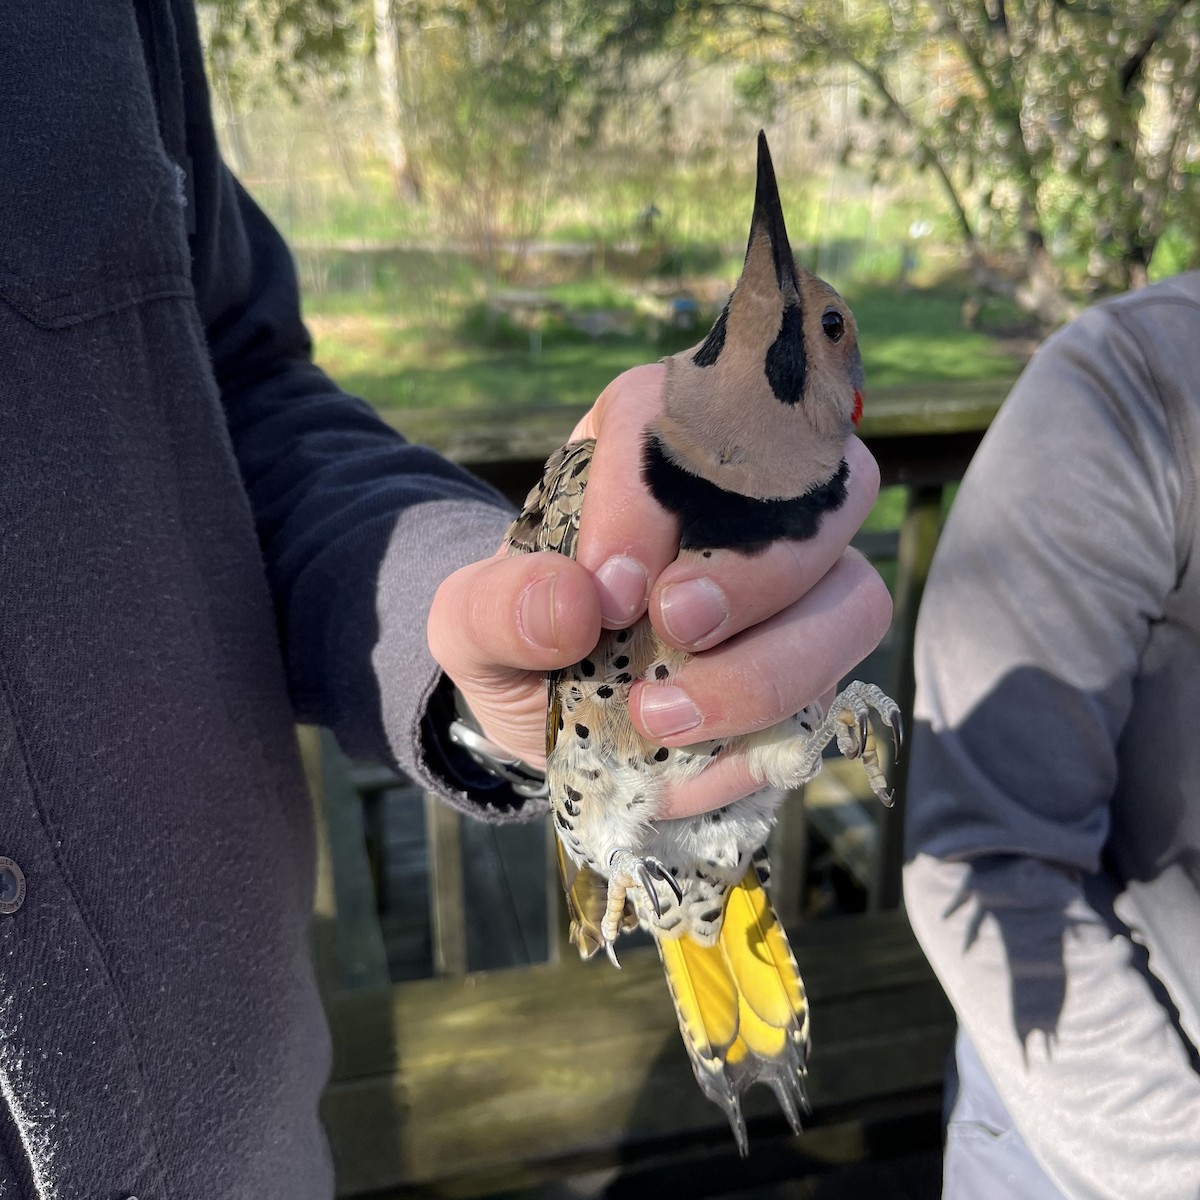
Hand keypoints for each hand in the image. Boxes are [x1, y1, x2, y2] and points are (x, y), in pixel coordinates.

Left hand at [426, 363, 890, 813]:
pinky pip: (835, 690)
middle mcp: (746, 494)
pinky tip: (684, 766)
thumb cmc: (521, 633)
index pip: (673, 417)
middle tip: (675, 629)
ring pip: (852, 597)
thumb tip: (572, 604)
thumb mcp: (471, 622)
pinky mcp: (815, 660)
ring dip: (772, 666)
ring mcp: (801, 581)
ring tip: (665, 721)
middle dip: (751, 568)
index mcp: (647, 442)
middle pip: (815, 488)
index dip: (650, 501)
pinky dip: (762, 736)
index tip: (608, 591)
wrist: (552, 705)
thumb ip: (499, 606)